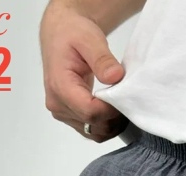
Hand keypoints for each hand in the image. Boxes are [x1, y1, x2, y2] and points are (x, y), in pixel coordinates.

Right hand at [40, 0, 128, 141]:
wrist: (60, 34)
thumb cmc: (73, 33)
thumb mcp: (89, 39)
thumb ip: (102, 59)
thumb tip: (115, 76)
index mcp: (60, 87)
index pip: (90, 112)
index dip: (112, 110)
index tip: (125, 98)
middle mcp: (57, 105)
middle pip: (93, 125)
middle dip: (114, 118)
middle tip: (128, 101)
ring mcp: (62, 113)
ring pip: (93, 133)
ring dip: (111, 125)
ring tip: (122, 106)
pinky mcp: (68, 116)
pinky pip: (91, 130)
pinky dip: (105, 125)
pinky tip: (114, 111)